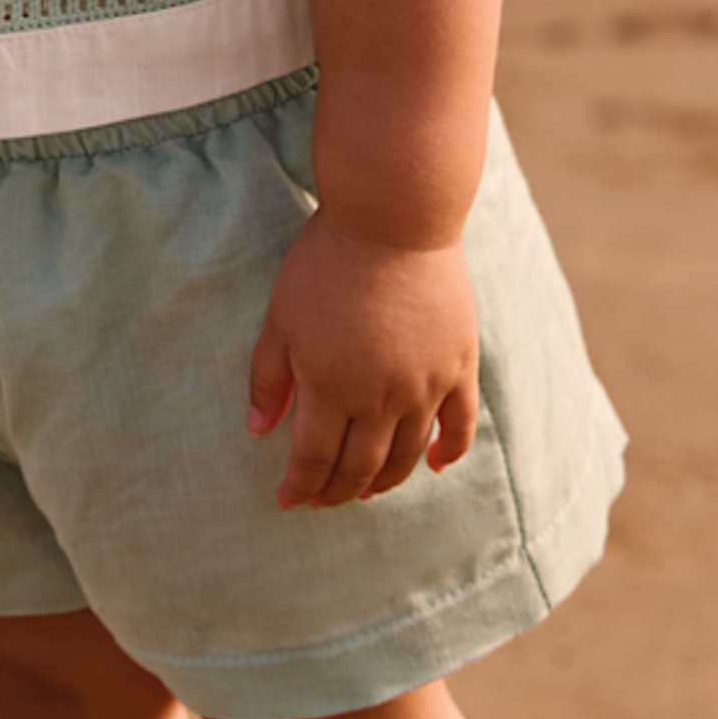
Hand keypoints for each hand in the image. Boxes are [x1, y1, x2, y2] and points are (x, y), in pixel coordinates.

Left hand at [246, 209, 477, 510]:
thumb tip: (258, 432)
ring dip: (384, 481)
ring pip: (405, 455)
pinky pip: (459, 426)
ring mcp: (424, 385)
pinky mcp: (458, 366)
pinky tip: (433, 465)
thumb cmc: (326, 262)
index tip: (288, 500)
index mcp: (329, 387)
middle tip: (323, 498)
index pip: (314, 459)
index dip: (300, 486)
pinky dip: (447, 452)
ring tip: (366, 490)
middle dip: (337, 490)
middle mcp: (379, 398)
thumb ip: (268, 377)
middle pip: (359, 466)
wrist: (393, 218)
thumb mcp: (281, 316)